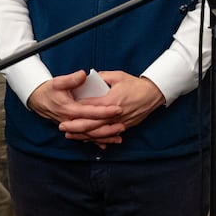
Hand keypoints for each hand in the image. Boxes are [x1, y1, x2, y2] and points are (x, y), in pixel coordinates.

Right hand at [28, 71, 123, 145]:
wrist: (38, 100)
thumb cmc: (49, 90)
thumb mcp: (58, 82)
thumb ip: (71, 79)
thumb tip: (82, 75)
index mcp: (69, 108)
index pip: (90, 112)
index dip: (104, 111)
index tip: (118, 109)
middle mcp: (70, 120)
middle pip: (91, 127)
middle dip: (107, 127)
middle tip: (123, 125)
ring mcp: (71, 126)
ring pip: (89, 135)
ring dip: (104, 137)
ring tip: (119, 137)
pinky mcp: (72, 128)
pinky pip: (85, 137)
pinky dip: (96, 141)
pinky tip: (107, 144)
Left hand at [50, 71, 164, 144]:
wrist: (153, 94)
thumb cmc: (135, 84)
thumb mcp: (117, 76)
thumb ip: (101, 77)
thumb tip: (87, 79)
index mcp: (110, 100)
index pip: (89, 107)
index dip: (75, 110)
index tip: (64, 110)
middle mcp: (114, 114)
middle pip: (90, 124)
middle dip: (74, 127)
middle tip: (62, 127)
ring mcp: (120, 122)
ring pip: (98, 132)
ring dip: (83, 135)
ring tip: (70, 135)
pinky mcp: (125, 126)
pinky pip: (108, 134)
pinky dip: (96, 138)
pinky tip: (87, 139)